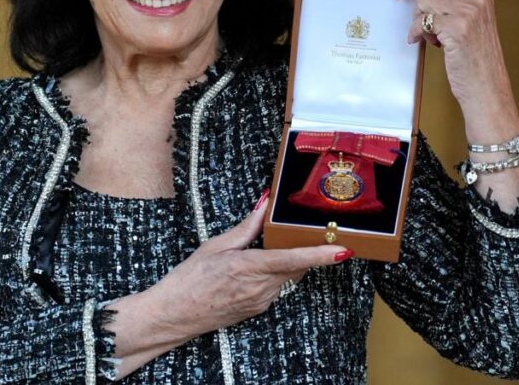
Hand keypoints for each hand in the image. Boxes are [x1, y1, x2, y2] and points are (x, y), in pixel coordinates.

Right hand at [149, 195, 348, 337]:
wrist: (175, 314)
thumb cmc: (190, 278)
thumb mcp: (216, 246)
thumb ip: (246, 227)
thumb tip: (264, 204)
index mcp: (249, 267)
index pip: (293, 259)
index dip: (320, 255)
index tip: (343, 250)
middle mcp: (261, 287)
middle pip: (296, 265)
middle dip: (306, 248)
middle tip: (314, 231)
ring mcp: (261, 301)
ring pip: (287, 276)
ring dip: (287, 260)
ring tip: (270, 246)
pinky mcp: (259, 308)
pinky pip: (276, 286)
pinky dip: (274, 272)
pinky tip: (255, 267)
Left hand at [401, 0, 518, 211]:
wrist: (486, 89)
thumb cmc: (473, 59)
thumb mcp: (468, 21)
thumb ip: (450, 2)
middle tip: (411, 9)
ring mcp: (468, 11)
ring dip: (417, 18)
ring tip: (430, 35)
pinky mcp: (457, 28)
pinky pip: (422, 19)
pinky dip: (417, 32)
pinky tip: (425, 43)